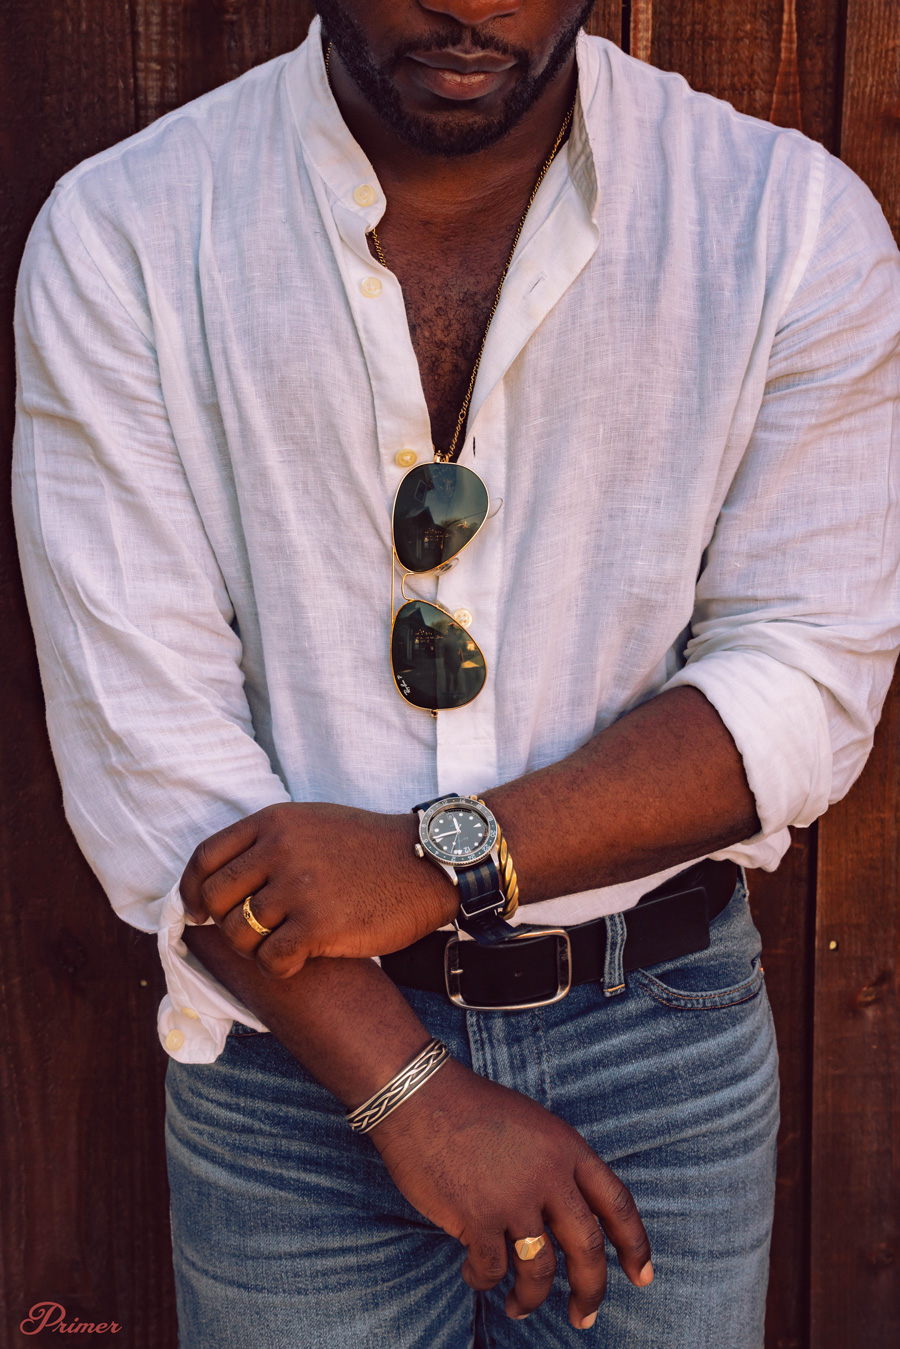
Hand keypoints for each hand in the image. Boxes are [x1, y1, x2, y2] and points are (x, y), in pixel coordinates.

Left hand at [180, 803, 455, 978]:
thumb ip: (268, 841)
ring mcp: (299, 887)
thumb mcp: (313, 823)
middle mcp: (280, 850)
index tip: (198, 911)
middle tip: (247, 935)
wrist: (428, 863)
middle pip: (214, 899)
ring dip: (253, 948)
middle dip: (223, 923)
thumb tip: (218, 877)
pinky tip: (299, 961)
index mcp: (274, 821)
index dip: (192, 890)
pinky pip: (271, 960)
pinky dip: (279, 968)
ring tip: (280, 945)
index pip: (205, 858)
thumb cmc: (369, 848)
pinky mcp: (320, 925)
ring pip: (239, 934)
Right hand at [369, 1057, 653, 1328]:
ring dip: (532, 1298)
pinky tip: (474, 1274)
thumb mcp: (532, 1125)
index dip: (635, 1245)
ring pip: (540, 1269)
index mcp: (567, 1148)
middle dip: (591, 1291)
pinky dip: (483, 1279)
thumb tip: (565, 1216)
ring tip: (519, 1307)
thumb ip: (555, 1166)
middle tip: (585, 1317)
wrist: (419, 1094)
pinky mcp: (477, 1217)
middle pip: (588, 1248)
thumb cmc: (470, 1107)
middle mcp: (549, 1175)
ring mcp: (514, 1198)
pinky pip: (491, 1269)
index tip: (641, 1277)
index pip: (617, 1204)